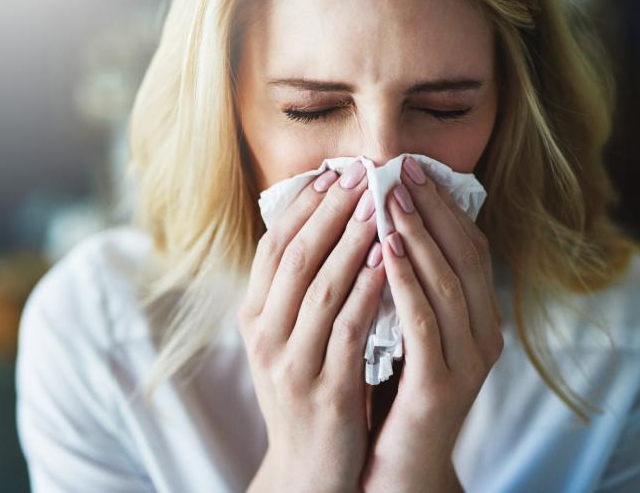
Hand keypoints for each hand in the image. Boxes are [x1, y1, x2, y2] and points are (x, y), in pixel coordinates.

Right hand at [239, 161, 385, 492]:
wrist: (307, 470)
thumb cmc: (305, 392)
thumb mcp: (285, 341)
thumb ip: (294, 293)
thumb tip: (320, 228)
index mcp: (253, 319)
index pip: (272, 249)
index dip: (301, 209)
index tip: (330, 175)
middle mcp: (264, 337)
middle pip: (295, 259)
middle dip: (329, 213)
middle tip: (359, 176)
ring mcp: (292, 364)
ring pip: (321, 288)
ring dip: (351, 242)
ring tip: (378, 206)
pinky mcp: (325, 389)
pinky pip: (348, 329)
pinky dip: (367, 290)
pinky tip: (386, 262)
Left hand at [359, 156, 503, 491]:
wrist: (401, 467)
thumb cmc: (395, 391)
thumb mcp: (405, 331)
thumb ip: (405, 285)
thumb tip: (379, 223)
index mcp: (477, 317)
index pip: (468, 246)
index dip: (441, 204)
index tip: (409, 167)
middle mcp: (483, 333)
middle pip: (464, 254)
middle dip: (432, 208)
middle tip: (401, 169)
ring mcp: (467, 360)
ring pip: (449, 282)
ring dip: (420, 235)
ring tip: (390, 198)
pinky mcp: (443, 385)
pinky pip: (425, 322)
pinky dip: (407, 281)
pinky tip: (385, 250)